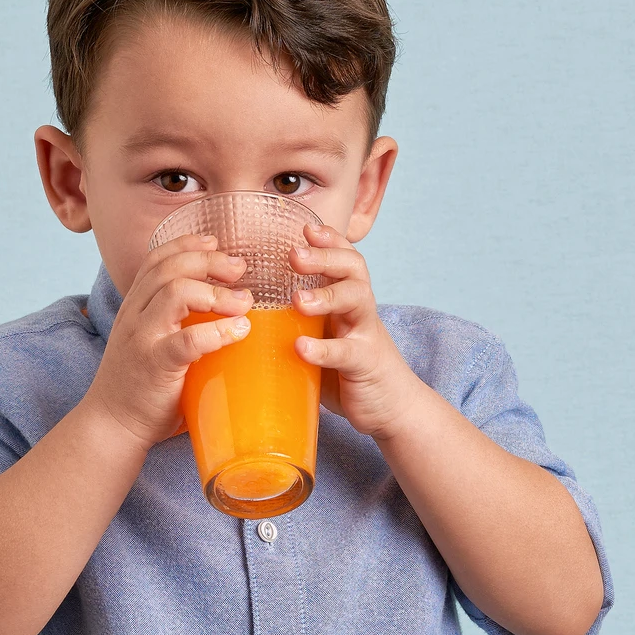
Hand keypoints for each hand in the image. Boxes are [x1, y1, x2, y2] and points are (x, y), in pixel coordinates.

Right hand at [84, 234, 253, 446]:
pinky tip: (239, 331)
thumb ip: (178, 324)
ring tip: (244, 302)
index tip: (216, 242)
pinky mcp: (154, 365)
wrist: (112, 425)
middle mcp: (135, 316)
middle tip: (239, 269)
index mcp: (135, 307)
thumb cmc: (142, 386)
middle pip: (169, 268)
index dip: (187, 244)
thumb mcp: (153, 343)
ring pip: (174, 293)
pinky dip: (217, 331)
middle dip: (208, 261)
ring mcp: (142, 339)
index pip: (156, 260)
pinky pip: (187, 339)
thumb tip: (229, 311)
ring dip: (215, 292)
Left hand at [291, 223, 426, 440]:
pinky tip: (302, 348)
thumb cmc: (348, 369)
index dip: (329, 239)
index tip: (304, 228)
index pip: (344, 258)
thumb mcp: (324, 337)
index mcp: (347, 299)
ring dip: (328, 295)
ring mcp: (365, 335)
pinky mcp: (365, 364)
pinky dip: (324, 349)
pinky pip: (347, 352)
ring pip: (357, 300)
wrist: (391, 406)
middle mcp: (360, 310)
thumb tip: (242, 315)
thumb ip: (296, 324)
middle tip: (295, 256)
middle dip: (326, 256)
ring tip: (298, 301)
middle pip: (353, 268)